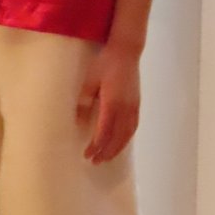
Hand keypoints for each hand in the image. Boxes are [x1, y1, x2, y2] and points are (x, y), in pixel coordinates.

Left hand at [77, 44, 141, 164]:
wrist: (126, 52)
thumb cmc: (104, 64)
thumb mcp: (89, 82)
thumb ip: (84, 102)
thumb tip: (78, 122)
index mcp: (112, 103)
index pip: (104, 132)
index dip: (96, 146)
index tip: (87, 155)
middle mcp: (125, 108)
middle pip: (117, 137)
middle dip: (107, 152)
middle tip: (95, 162)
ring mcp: (133, 106)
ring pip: (127, 134)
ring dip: (118, 148)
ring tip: (107, 157)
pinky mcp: (137, 104)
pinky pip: (133, 127)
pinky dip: (126, 138)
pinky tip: (120, 142)